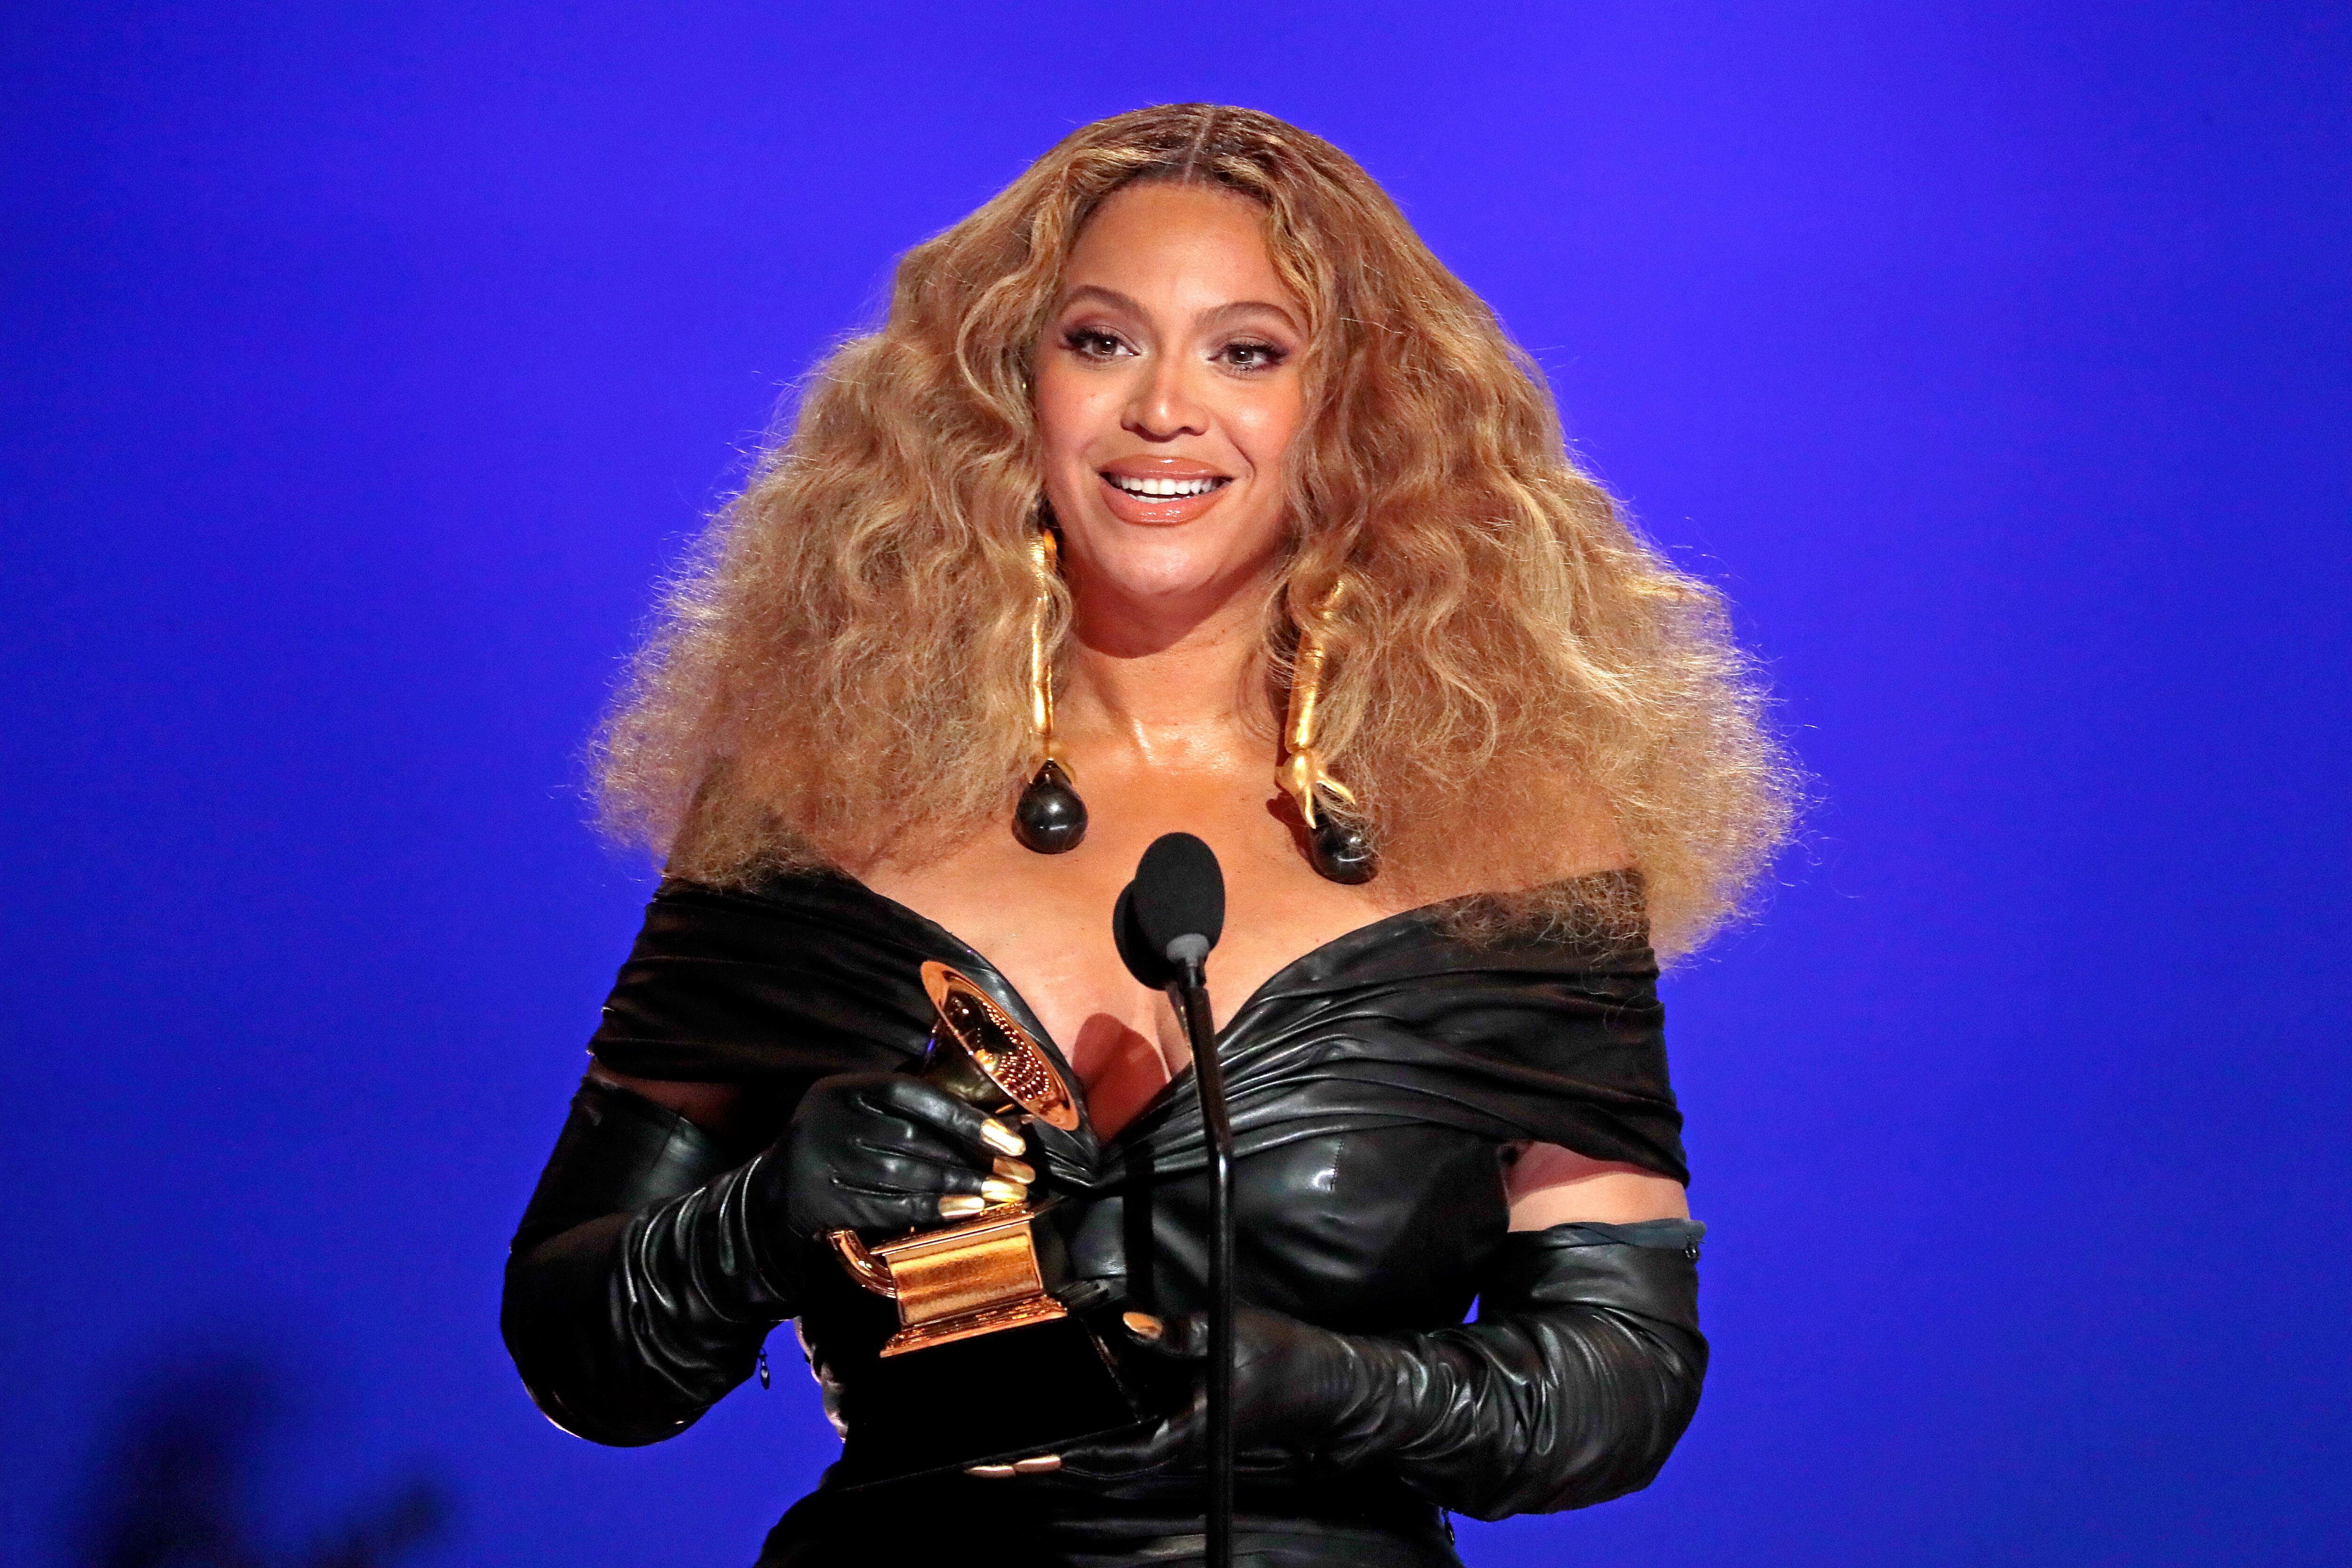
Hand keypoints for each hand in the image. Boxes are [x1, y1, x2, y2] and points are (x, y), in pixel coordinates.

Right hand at [756, 1072, 1032, 1242]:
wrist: (775, 1190)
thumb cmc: (841, 1142)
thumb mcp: (863, 1109)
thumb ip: (913, 1106)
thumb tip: (992, 1119)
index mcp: (846, 1088)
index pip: (913, 1095)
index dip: (965, 1117)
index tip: (1012, 1139)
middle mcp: (831, 1120)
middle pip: (914, 1138)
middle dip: (973, 1159)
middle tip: (1017, 1174)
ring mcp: (823, 1162)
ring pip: (904, 1174)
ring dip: (958, 1186)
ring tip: (1000, 1194)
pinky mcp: (824, 1202)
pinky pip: (886, 1207)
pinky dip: (930, 1210)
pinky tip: (964, 1210)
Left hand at [1036, 1307, 1361, 1479]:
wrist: (1325, 1385)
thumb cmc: (1283, 1359)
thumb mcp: (1229, 1333)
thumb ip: (1177, 1334)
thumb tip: (1129, 1323)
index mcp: (1183, 1433)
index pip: (1112, 1456)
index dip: (1065, 1459)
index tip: (1020, 1458)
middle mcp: (1173, 1444)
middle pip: (1098, 1466)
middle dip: (1043, 1465)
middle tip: (989, 1461)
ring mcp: (1174, 1437)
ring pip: (1108, 1456)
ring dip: (1062, 1454)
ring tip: (1010, 1449)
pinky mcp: (1178, 1422)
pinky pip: (1125, 1438)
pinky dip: (1090, 1438)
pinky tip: (1065, 1423)